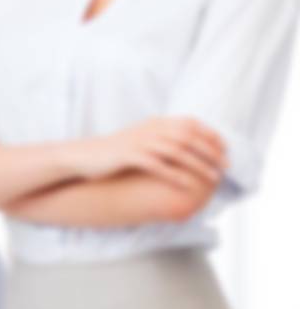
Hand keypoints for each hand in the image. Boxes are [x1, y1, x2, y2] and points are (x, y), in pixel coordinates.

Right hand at [69, 117, 225, 190]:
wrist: (83, 156)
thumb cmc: (115, 152)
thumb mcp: (140, 138)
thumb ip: (162, 138)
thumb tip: (188, 146)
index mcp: (154, 123)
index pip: (190, 123)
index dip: (211, 135)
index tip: (225, 149)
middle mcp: (149, 129)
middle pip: (188, 136)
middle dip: (211, 151)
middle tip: (226, 166)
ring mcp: (139, 142)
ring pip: (177, 151)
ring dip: (199, 164)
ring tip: (214, 177)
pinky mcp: (129, 156)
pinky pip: (158, 165)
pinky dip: (175, 175)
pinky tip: (187, 185)